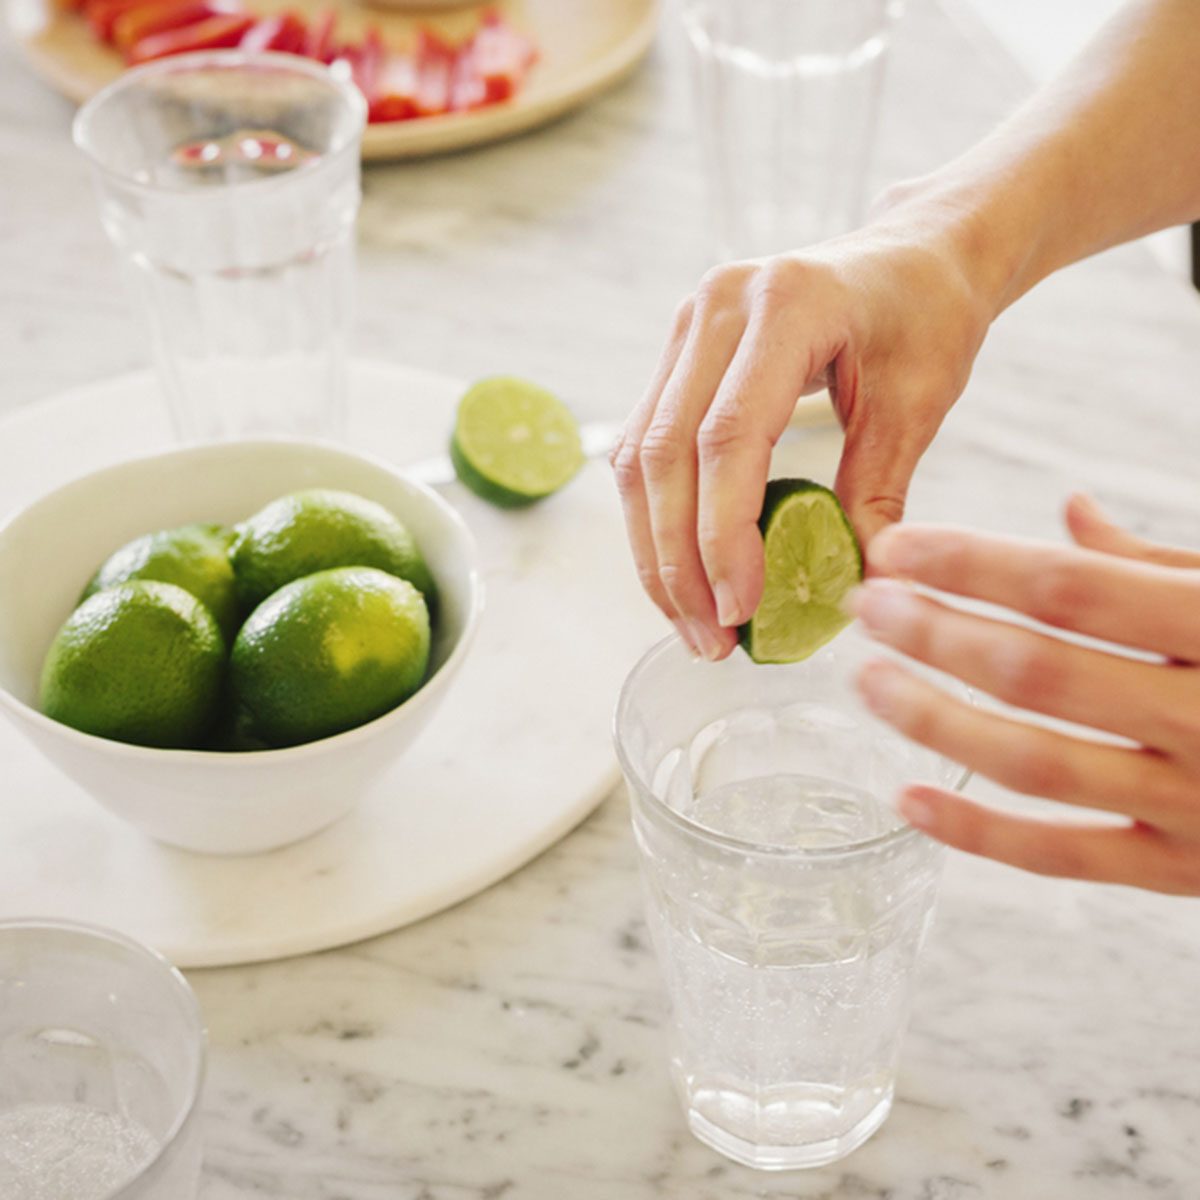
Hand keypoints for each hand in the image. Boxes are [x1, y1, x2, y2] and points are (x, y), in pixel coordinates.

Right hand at [610, 206, 991, 659]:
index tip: (738, 610)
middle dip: (678, 561)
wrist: (912, 255)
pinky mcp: (677, 357)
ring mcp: (687, 327)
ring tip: (690, 624)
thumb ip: (877, 492)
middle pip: (663, 454)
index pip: (727, 436)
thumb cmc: (926, 317)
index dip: (722, 534)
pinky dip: (656, 519)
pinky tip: (680, 573)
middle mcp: (716, 306)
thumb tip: (848, 590)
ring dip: (656, 551)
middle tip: (709, 640)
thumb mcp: (920, 402)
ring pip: (637, 457)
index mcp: (784, 304)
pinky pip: (645, 447)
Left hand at [852, 494, 1199, 894]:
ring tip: (867, 682)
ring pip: (1035, 765)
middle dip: (934, 633)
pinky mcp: (1186, 874)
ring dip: (934, 720)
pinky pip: (1064, 859)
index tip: (897, 545)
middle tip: (867, 607)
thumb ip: (1163, 563)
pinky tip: (905, 797)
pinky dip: (976, 834)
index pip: (1071, 587)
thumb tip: (1066, 515)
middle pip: (1037, 671)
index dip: (971, 563)